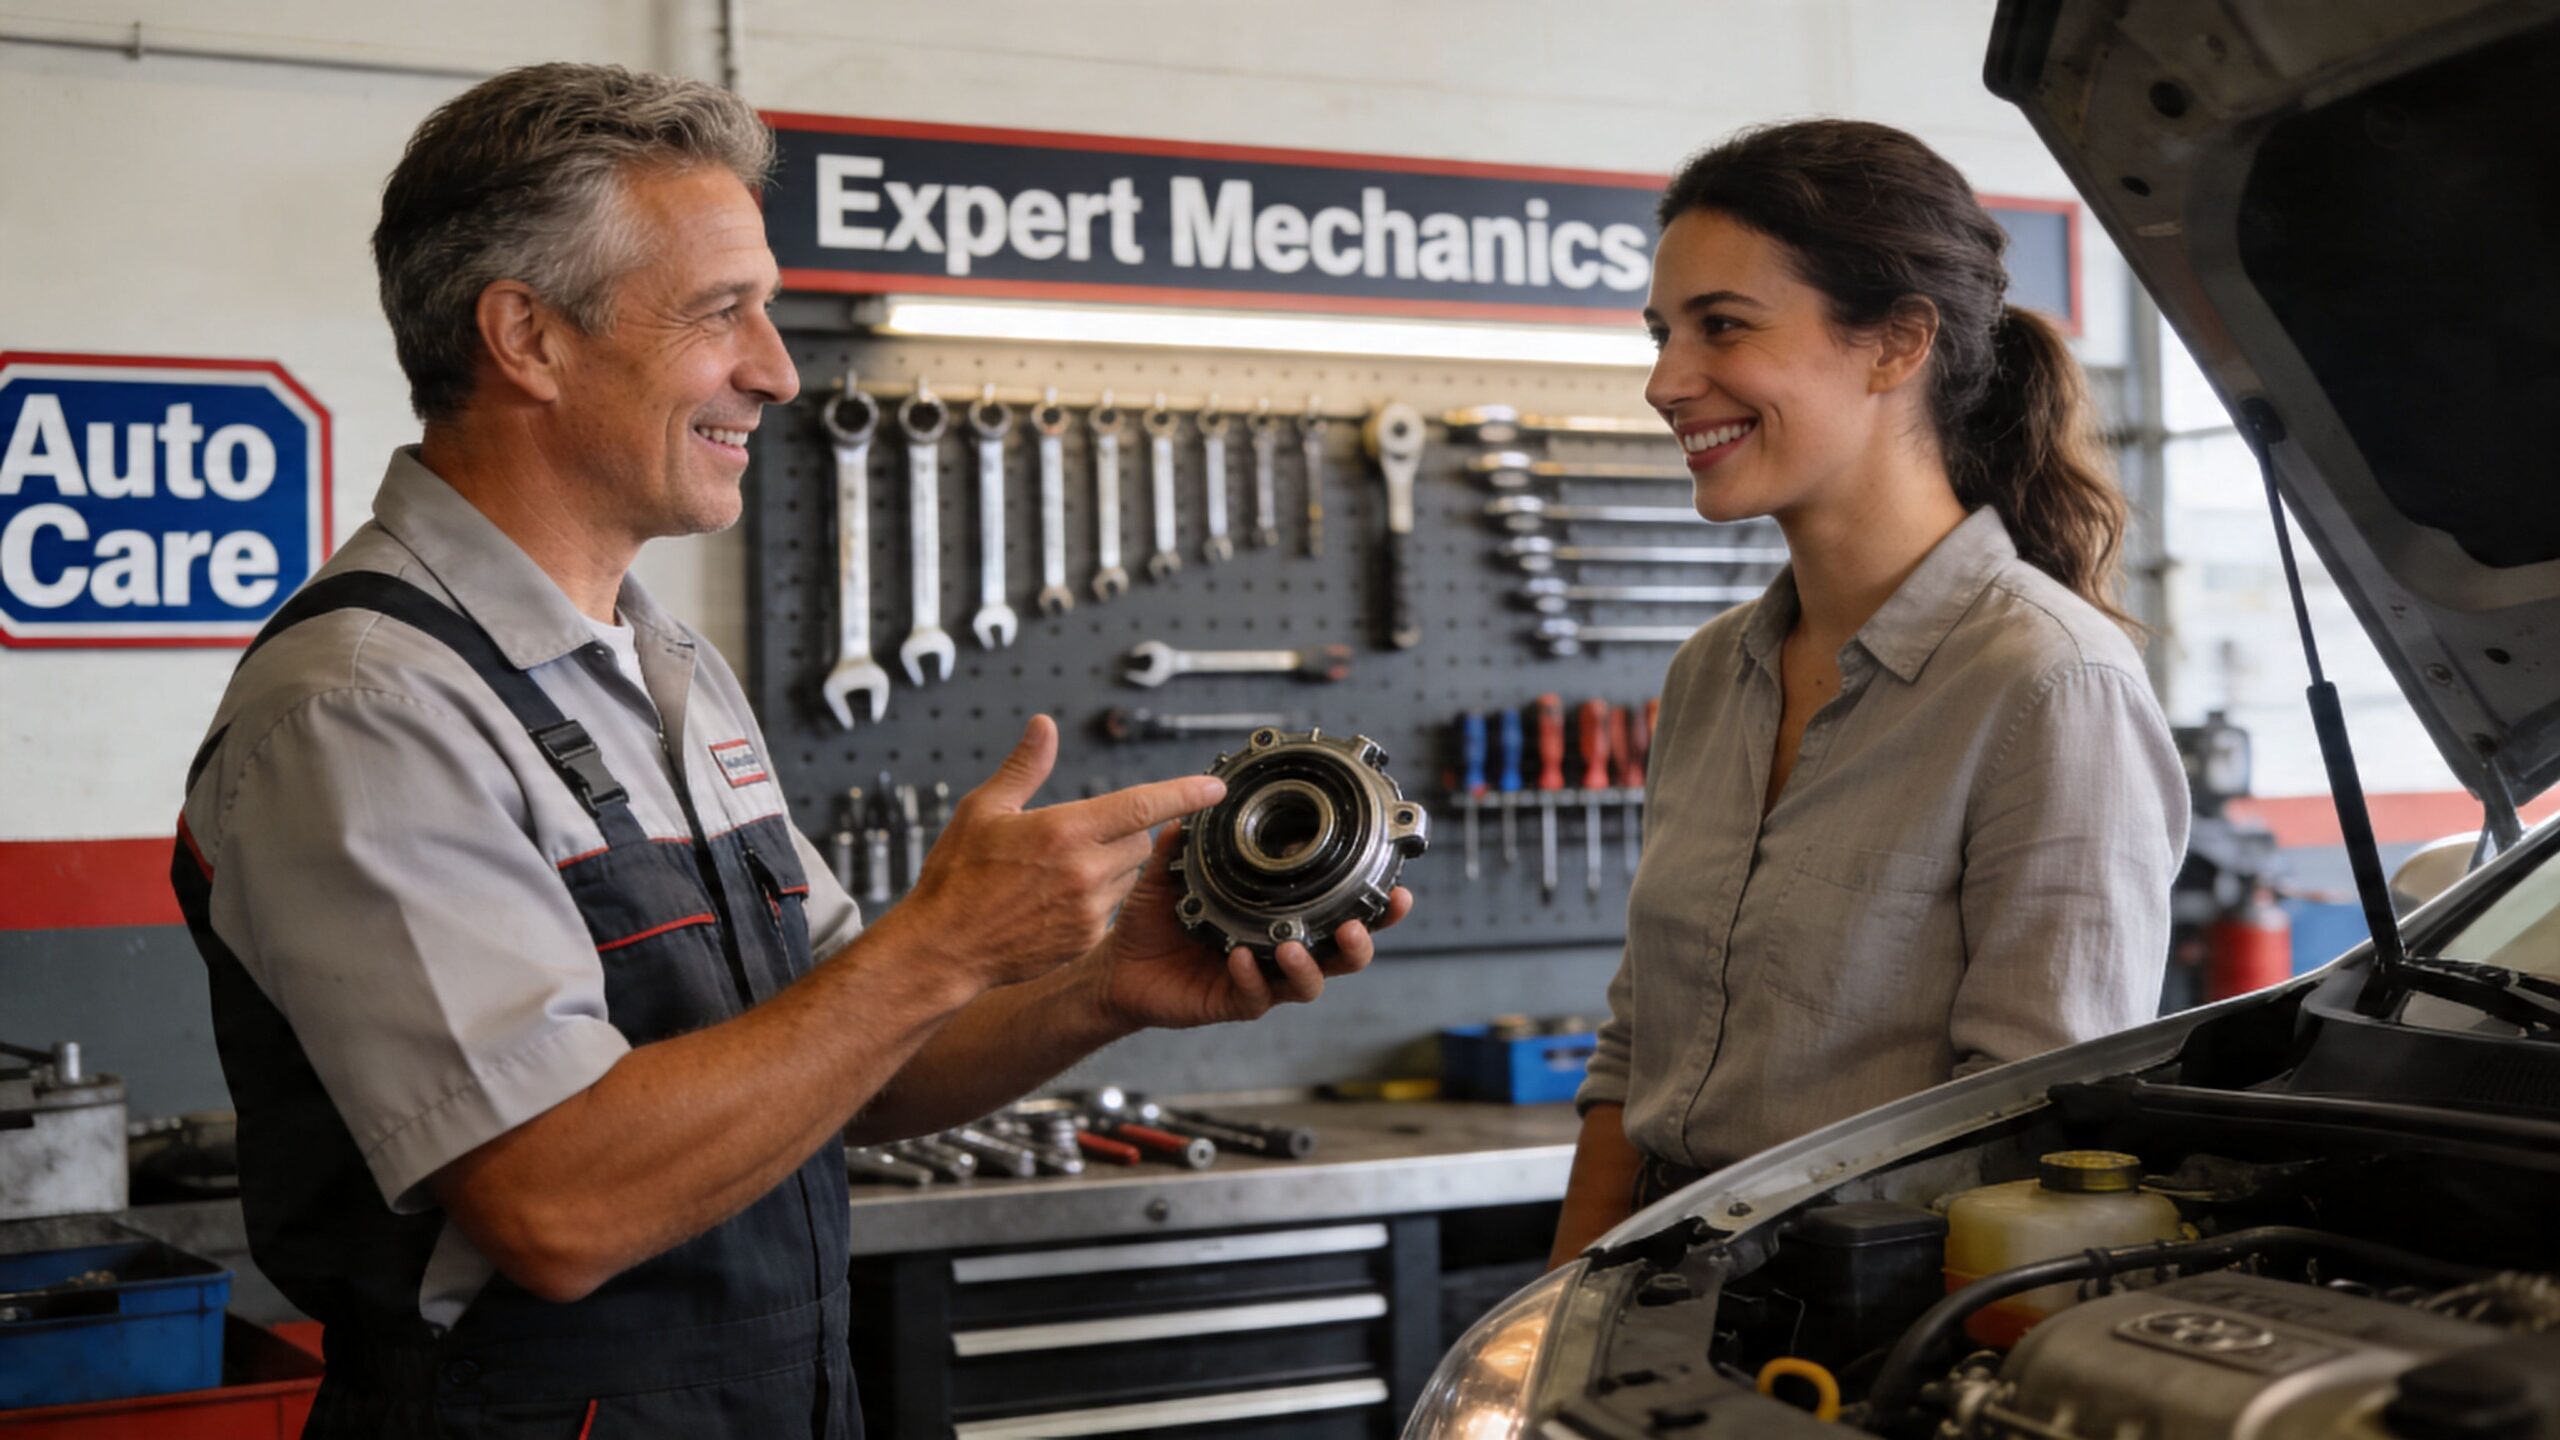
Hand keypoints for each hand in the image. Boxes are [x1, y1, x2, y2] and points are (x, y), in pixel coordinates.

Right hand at [882, 716, 1223, 994]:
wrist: (944, 948)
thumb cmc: (957, 878)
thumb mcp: (983, 809)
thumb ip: (1024, 766)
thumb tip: (1044, 726)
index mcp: (1065, 830)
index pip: (1143, 805)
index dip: (1185, 794)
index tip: (1215, 787)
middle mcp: (1085, 870)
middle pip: (1139, 841)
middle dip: (1123, 833)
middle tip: (1079, 836)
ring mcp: (1090, 908)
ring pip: (1127, 875)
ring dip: (1109, 867)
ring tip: (1059, 873)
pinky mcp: (1088, 937)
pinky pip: (1112, 907)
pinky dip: (1096, 899)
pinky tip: (1055, 902)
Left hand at [1079, 821, 1413, 1031]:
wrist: (1118, 965)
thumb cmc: (1156, 922)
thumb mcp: (1172, 873)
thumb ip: (1188, 840)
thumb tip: (1200, 799)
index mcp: (1280, 918)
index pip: (1339, 912)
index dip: (1375, 907)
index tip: (1398, 891)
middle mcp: (1280, 950)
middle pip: (1343, 955)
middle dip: (1362, 943)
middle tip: (1358, 924)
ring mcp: (1260, 979)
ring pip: (1309, 983)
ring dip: (1310, 966)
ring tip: (1292, 947)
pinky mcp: (1232, 1002)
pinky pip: (1255, 998)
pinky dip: (1252, 979)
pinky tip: (1239, 960)